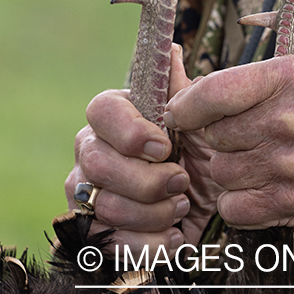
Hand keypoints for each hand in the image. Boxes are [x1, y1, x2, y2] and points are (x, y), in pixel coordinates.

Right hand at [65, 45, 222, 255]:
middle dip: (147, 179)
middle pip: (98, 163)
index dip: (130, 130)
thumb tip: (170, 50)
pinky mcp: (96, 233)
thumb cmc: (199, 149)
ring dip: (153, 211)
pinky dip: (147, 244)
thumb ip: (182, 90)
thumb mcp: (199, 118)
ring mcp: (88, 193)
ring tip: (182, 205)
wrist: (205, 202)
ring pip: (104, 205)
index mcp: (114, 115)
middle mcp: (92, 151)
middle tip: (183, 182)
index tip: (165, 146)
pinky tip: (173, 236)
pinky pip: (109, 243)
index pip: (101, 110)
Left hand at [164, 54, 293, 229]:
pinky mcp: (292, 201)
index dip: (187, 104)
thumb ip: (256, 79)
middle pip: (212, 135)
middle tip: (239, 135)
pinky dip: (238, 201)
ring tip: (254, 158)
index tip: (182, 110)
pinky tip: (257, 186)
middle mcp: (288, 119)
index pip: (212, 92)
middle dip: (218, 136)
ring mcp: (289, 163)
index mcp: (289, 77)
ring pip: (220, 171)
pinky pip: (233, 207)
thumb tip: (195, 94)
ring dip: (229, 168)